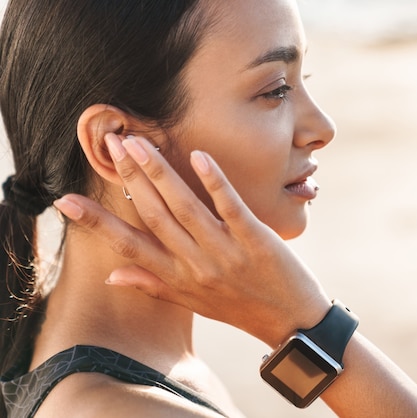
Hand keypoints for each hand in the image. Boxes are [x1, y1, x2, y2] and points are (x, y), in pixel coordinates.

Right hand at [53, 133, 330, 346]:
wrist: (291, 323)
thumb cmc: (240, 308)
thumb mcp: (192, 302)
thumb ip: (152, 285)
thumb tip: (111, 274)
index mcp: (177, 277)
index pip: (128, 246)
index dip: (94, 223)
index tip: (64, 200)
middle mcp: (195, 265)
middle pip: (153, 216)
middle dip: (129, 178)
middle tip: (110, 142)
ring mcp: (225, 252)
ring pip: (184, 208)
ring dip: (159, 173)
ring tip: (138, 143)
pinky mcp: (255, 241)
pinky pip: (230, 207)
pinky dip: (213, 182)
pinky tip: (198, 156)